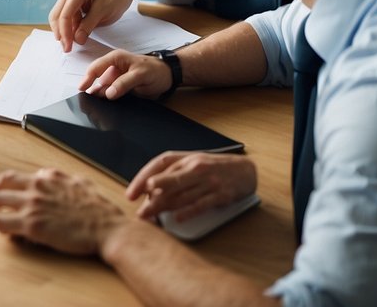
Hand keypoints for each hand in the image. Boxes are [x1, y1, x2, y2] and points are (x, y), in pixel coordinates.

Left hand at [0, 167, 125, 255]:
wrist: (108, 229)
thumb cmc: (99, 210)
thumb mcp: (81, 182)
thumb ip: (61, 177)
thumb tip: (47, 174)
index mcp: (48, 177)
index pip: (15, 175)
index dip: (10, 189)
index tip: (12, 198)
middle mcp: (37, 187)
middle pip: (0, 184)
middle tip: (1, 209)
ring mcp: (33, 205)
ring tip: (5, 223)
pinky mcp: (32, 225)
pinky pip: (2, 224)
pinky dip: (4, 230)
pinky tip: (15, 237)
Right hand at [49, 0, 139, 51]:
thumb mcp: (104, 10)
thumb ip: (89, 25)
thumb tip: (76, 40)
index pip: (65, 14)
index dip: (65, 32)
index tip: (68, 47)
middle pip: (56, 16)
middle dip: (60, 33)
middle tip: (67, 48)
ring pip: (59, 18)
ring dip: (64, 31)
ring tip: (71, 44)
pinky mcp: (72, 4)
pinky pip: (67, 18)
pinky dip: (69, 28)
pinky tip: (75, 36)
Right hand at [79, 49, 172, 99]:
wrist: (168, 77)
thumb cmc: (156, 70)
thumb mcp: (141, 75)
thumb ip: (124, 83)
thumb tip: (108, 93)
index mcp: (115, 59)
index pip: (95, 68)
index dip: (87, 78)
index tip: (81, 89)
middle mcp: (113, 68)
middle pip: (97, 80)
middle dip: (92, 91)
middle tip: (89, 104)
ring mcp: (116, 79)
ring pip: (103, 89)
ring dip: (100, 98)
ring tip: (97, 109)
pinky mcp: (120, 88)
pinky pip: (110, 95)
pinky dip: (107, 101)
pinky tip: (106, 107)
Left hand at [127, 152, 256, 221]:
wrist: (245, 170)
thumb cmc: (214, 168)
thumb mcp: (192, 164)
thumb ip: (173, 175)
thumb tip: (151, 193)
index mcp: (186, 158)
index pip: (158, 165)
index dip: (142, 178)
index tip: (131, 194)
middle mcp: (196, 168)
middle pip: (168, 183)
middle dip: (151, 199)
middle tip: (139, 212)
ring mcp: (209, 181)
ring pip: (182, 195)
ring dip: (164, 208)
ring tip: (150, 218)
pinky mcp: (221, 195)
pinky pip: (202, 204)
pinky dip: (188, 211)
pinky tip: (177, 218)